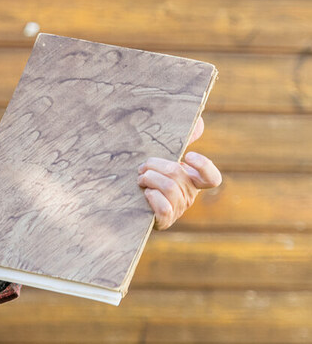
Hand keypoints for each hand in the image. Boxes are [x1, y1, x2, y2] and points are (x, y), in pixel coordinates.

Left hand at [137, 115, 219, 229]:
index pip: (212, 178)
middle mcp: (189, 195)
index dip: (204, 166)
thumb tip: (198, 123)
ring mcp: (178, 209)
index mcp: (194, 181)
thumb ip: (183, 140)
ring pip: (169, 188)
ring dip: (150, 179)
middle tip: (143, 166)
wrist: (131, 203)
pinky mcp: (165, 220)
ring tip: (140, 178)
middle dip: (156, 166)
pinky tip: (145, 192)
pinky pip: (164, 208)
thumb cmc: (150, 176)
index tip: (187, 154)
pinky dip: (153, 197)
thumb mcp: (166, 158)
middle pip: (179, 175)